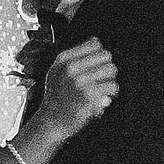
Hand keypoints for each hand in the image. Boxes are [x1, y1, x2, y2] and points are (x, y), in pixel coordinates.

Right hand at [18, 39, 118, 153]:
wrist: (51, 122)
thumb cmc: (55, 99)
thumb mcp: (56, 71)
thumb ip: (73, 56)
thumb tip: (95, 41)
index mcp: (64, 60)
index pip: (95, 44)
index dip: (99, 55)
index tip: (97, 65)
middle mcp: (71, 68)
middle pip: (106, 56)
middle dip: (107, 67)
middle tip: (101, 79)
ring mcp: (81, 82)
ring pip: (112, 70)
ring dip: (110, 80)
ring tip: (102, 89)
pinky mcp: (90, 96)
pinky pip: (112, 87)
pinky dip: (111, 94)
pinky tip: (102, 98)